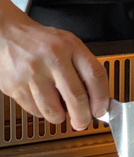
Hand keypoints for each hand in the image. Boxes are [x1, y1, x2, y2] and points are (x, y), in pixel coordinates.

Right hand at [0, 1, 109, 130]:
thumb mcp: (70, 45)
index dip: (101, 98)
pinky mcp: (15, 86)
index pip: (95, 76)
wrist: (7, 35)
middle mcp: (52, 59)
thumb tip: (96, 100)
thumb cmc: (43, 42)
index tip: (101, 110)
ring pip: (53, 110)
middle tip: (83, 122)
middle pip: (76, 97)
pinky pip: (35, 110)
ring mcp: (32, 74)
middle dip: (83, 117)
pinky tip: (43, 100)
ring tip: (61, 111)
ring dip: (61, 117)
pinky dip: (43, 112)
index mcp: (71, 47)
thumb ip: (84, 68)